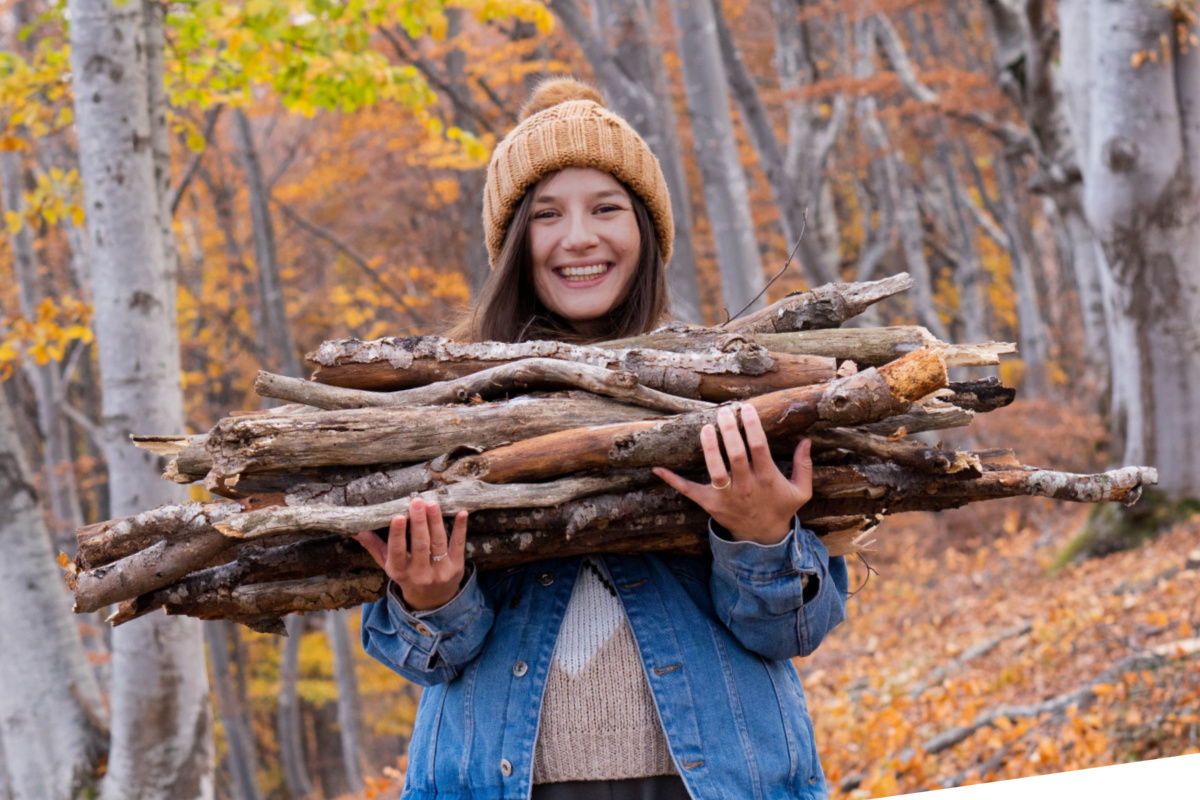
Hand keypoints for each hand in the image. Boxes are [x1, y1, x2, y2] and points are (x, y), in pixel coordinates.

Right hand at [353, 498, 468, 610]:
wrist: (432, 599)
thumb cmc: (406, 575)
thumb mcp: (388, 565)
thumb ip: (374, 546)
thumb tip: (356, 530)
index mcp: (400, 571)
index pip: (397, 551)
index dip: (398, 534)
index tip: (397, 517)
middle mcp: (420, 573)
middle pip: (420, 545)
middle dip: (419, 522)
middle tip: (416, 501)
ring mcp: (440, 571)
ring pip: (438, 542)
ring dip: (436, 522)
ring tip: (432, 503)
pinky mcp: (457, 566)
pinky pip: (459, 545)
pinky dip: (461, 528)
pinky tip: (462, 512)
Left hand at [652, 404, 812, 544]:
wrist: (762, 538)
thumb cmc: (780, 508)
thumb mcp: (801, 491)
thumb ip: (805, 466)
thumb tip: (807, 440)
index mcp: (767, 478)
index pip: (759, 448)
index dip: (753, 427)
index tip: (746, 408)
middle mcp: (746, 486)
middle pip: (736, 456)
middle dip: (729, 432)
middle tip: (723, 412)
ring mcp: (726, 496)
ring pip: (715, 471)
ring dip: (709, 450)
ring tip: (706, 428)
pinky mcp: (709, 503)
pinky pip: (689, 491)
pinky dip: (673, 480)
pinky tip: (657, 468)